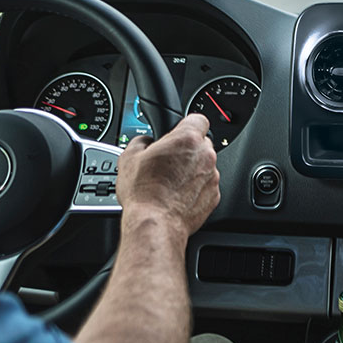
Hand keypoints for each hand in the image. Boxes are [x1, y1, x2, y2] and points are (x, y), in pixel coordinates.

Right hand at [116, 113, 218, 237]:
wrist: (155, 223)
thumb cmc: (144, 192)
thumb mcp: (129, 158)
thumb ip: (140, 141)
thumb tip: (143, 141)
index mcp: (187, 139)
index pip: (198, 119)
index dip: (186, 125)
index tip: (178, 133)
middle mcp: (205, 156)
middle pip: (201, 144)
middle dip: (187, 150)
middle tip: (169, 161)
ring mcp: (212, 176)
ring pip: (205, 166)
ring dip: (192, 170)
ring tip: (171, 182)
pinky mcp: (214, 196)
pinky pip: (206, 186)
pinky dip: (196, 189)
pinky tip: (178, 195)